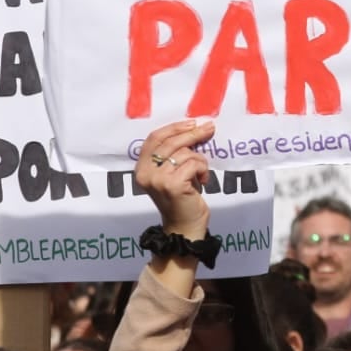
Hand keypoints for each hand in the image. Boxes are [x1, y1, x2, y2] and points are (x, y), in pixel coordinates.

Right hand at [133, 119, 215, 240]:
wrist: (184, 228)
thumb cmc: (181, 199)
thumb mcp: (171, 173)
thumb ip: (173, 154)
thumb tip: (194, 128)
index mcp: (141, 168)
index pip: (154, 138)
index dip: (174, 128)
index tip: (192, 123)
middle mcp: (145, 173)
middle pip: (170, 142)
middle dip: (193, 134)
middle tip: (209, 128)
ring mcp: (158, 179)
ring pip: (185, 153)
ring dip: (200, 160)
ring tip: (201, 173)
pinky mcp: (172, 184)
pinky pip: (193, 163)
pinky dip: (203, 170)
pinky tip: (203, 181)